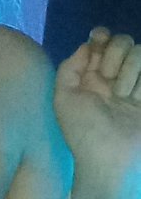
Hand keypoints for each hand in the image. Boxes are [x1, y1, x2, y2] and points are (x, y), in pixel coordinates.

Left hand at [54, 28, 140, 198]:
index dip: (102, 37)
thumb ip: (70, 67)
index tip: (99, 44)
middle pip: (124, 42)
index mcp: (91, 76)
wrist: (111, 161)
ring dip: (131, 71)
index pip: (101, 40)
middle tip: (109, 82)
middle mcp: (115, 77)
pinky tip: (137, 98)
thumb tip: (87, 45)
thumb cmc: (83, 132)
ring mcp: (135, 86)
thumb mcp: (63, 99)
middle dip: (117, 56)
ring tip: (124, 96)